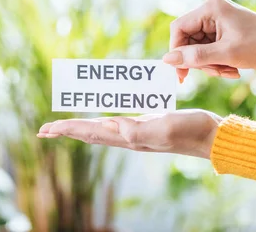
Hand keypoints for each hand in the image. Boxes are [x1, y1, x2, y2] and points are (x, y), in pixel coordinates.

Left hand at [37, 110, 221, 158]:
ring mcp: (137, 132)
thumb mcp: (164, 128)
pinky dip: (102, 119)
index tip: (47, 128)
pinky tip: (101, 117)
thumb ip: (139, 130)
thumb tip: (116, 127)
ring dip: (79, 126)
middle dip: (66, 130)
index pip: (89, 132)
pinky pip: (116, 122)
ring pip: (100, 129)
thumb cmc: (190, 131)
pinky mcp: (146, 124)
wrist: (211, 136)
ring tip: (63, 125)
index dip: (67, 129)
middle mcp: (128, 137)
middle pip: (89, 133)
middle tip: (43, 130)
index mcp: (128, 137)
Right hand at [163, 0, 255, 81]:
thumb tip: (168, 60)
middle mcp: (211, 10)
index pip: (179, 28)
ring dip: (209, 64)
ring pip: (196, 47)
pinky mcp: (220, 29)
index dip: (177, 50)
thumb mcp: (226, 54)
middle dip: (199, 60)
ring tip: (228, 71)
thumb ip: (195, 57)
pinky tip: (230, 68)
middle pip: (187, 39)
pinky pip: (207, 48)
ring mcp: (216, 19)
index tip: (182, 72)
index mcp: (211, 7)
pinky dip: (215, 62)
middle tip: (215, 72)